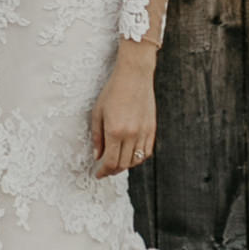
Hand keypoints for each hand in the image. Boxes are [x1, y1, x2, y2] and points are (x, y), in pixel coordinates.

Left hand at [90, 45, 157, 178]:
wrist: (134, 75)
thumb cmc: (112, 91)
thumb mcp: (97, 112)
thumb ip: (97, 136)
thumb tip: (97, 156)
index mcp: (115, 131)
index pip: (110, 161)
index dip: (103, 171)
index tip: (98, 174)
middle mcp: (131, 135)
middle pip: (123, 164)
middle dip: (112, 170)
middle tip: (104, 170)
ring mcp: (144, 133)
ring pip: (136, 161)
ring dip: (125, 166)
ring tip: (116, 163)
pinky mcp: (152, 129)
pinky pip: (146, 152)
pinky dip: (138, 158)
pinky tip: (130, 156)